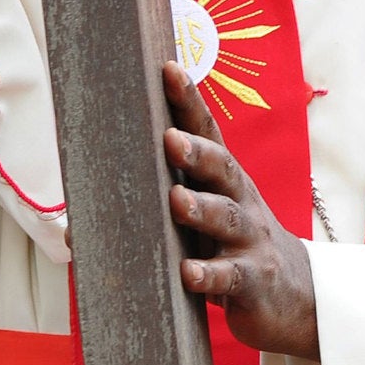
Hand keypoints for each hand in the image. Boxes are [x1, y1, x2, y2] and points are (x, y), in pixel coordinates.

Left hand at [161, 62, 319, 361]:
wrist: (293, 294)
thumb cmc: (228, 247)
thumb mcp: (201, 220)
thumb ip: (151, 214)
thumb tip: (71, 232)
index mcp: (223, 179)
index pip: (207, 132)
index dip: (189, 100)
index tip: (168, 69)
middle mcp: (240, 200)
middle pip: (221, 169)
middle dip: (197, 152)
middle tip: (170, 138)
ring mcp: (249, 240)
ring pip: (227, 218)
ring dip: (202, 208)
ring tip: (177, 200)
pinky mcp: (253, 280)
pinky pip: (230, 276)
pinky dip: (209, 275)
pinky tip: (188, 273)